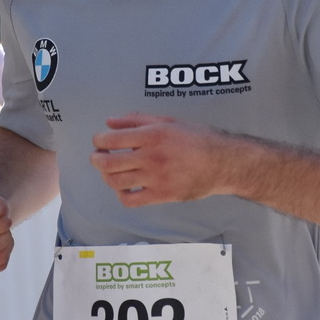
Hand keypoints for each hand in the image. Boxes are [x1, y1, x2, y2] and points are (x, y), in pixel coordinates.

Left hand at [89, 114, 235, 207]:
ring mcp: (155, 178)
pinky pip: (130, 200)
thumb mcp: (168, 121)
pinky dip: (121, 194)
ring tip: (110, 171)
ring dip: (106, 176)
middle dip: (96, 159)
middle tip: (98, 157)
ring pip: (115, 182)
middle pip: (108, 162)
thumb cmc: (197, 138)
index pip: (111, 139)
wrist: (223, 162)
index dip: (98, 141)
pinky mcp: (161, 195)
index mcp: (152, 135)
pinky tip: (125, 187)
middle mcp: (151, 157)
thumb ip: (137, 120)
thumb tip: (110, 122)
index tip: (99, 141)